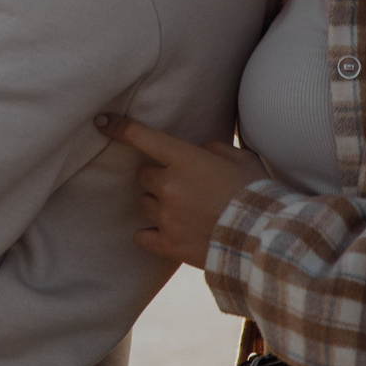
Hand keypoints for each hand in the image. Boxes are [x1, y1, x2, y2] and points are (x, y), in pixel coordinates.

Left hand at [99, 115, 270, 269]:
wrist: (266, 240)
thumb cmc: (256, 193)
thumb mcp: (241, 158)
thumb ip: (213, 149)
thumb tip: (197, 151)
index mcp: (185, 159)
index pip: (141, 136)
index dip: (118, 126)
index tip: (100, 121)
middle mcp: (169, 186)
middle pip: (142, 174)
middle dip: (157, 177)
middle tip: (183, 186)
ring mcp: (166, 217)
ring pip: (144, 203)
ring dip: (157, 204)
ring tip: (186, 211)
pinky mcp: (168, 244)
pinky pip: (142, 236)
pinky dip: (150, 234)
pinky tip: (167, 233)